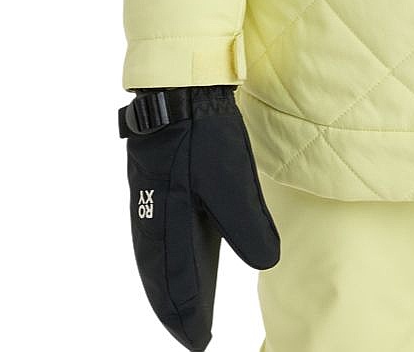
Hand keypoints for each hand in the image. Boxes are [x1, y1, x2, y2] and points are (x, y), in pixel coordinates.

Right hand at [118, 84, 280, 350]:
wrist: (181, 87)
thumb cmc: (207, 135)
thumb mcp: (234, 182)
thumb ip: (248, 225)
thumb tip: (266, 263)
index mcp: (167, 220)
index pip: (174, 280)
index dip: (187, 311)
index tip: (198, 340)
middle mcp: (150, 213)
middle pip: (158, 272)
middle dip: (172, 304)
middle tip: (188, 334)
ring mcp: (148, 195)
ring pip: (153, 252)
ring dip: (164, 282)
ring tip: (179, 306)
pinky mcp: (154, 178)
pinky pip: (154, 229)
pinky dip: (162, 254)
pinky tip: (175, 254)